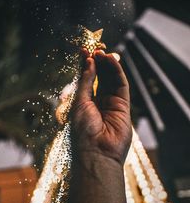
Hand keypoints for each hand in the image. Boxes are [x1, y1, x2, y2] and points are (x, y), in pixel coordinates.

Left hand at [71, 49, 131, 163]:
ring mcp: (112, 104)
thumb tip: (88, 62)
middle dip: (98, 63)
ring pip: (111, 79)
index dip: (86, 65)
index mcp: (85, 103)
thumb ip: (86, 82)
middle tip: (95, 49)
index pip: (88, 80)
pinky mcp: (124, 106)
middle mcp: (99, 102)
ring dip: (107, 65)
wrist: (96, 153)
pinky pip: (121, 85)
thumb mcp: (79, 103)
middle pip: (100, 77)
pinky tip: (110, 60)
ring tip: (101, 52)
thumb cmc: (82, 132)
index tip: (83, 51)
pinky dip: (116, 71)